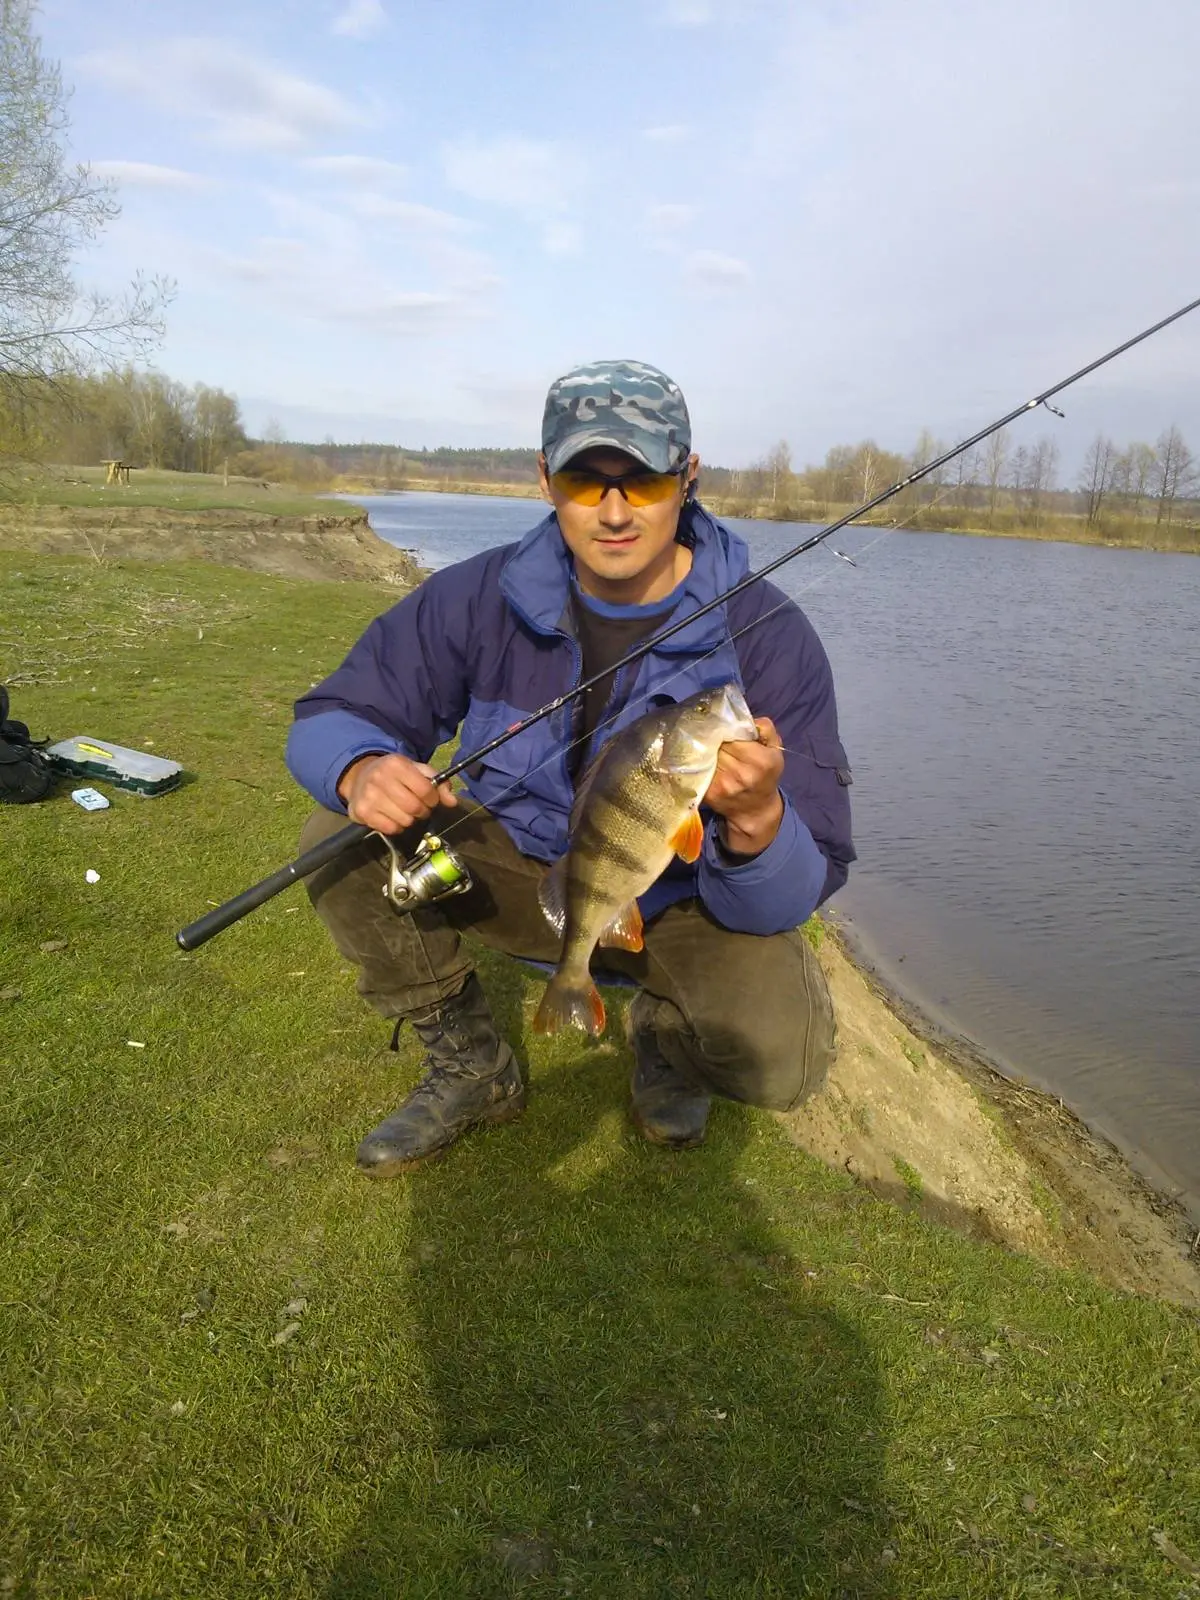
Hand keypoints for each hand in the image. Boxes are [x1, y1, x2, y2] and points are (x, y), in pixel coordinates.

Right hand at [337, 752, 457, 833]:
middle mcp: (380, 778)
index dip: (432, 799)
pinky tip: (392, 816)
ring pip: (404, 820)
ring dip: (409, 820)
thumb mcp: (416, 771)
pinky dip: (396, 827)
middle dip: (422, 811)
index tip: (429, 799)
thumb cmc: (394, 774)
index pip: (426, 790)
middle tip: (418, 808)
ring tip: (404, 811)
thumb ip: (438, 783)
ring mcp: (369, 796)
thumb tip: (452, 802)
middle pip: (415, 807)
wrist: (359, 777)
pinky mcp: (362, 811)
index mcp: (396, 764)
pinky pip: (390, 829)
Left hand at [703, 716, 784, 856]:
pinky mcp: (708, 793)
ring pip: (704, 755)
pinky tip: (700, 759)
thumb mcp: (775, 750)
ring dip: (702, 748)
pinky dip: (697, 762)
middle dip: (712, 736)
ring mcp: (722, 785)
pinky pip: (698, 769)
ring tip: (705, 745)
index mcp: (760, 761)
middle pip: (716, 743)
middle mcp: (741, 774)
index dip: (724, 728)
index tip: (722, 726)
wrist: (755, 810)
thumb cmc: (766, 775)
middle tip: (711, 734)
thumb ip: (765, 728)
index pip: (732, 734)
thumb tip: (743, 717)